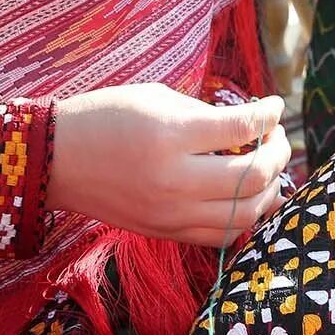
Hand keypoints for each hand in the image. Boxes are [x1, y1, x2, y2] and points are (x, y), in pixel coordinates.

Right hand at [50, 84, 289, 247]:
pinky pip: (221, 235)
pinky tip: (250, 197)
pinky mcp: (166, 233)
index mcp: (171, 136)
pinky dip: (246, 217)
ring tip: (270, 168)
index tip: (276, 105)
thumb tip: (250, 127)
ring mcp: (171, 214)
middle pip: (253, 176)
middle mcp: (175, 181)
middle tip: (278, 137)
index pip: (241, 128)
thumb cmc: (106, 116)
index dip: (269, 114)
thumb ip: (206, 115)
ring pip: (245, 214)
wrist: (56, 160)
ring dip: (270, 190)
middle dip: (278, 153)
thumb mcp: (157, 99)